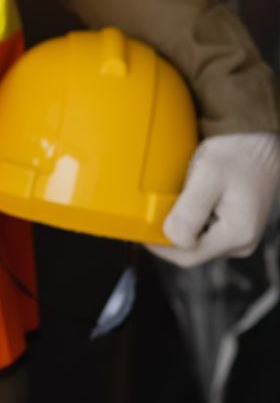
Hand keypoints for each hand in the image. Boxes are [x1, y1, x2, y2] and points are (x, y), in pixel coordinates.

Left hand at [147, 132, 279, 266]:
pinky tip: (187, 202)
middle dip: (168, 235)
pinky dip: (191, 221)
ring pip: (197, 243)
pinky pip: (205, 233)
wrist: (262, 146)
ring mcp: (240, 237)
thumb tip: (172, 236)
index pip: (187, 256)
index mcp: (237, 233)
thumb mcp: (208, 176)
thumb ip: (190, 209)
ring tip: (174, 202)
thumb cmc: (237, 155)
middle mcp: (242, 242)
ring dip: (179, 227)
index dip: (159, 245)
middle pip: (191, 252)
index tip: (140, 227)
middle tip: (151, 211)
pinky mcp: (235, 229)